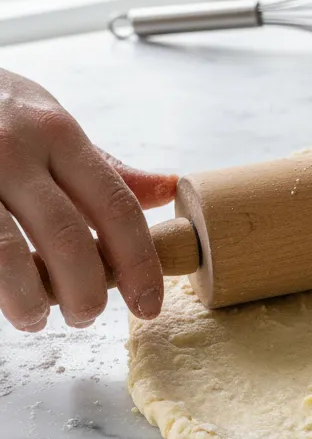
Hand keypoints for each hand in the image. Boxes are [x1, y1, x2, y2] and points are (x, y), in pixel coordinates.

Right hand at [0, 69, 176, 331]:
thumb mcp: (47, 121)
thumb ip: (103, 167)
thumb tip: (167, 189)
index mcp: (56, 132)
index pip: (117, 208)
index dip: (139, 266)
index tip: (148, 305)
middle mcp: (11, 148)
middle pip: (68, 240)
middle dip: (85, 293)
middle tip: (86, 315)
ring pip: (6, 256)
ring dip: (29, 300)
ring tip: (35, 317)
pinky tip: (0, 293)